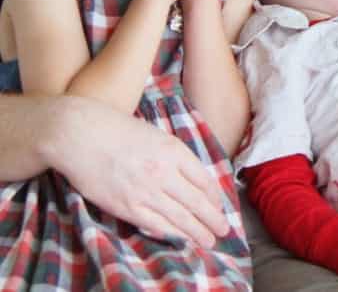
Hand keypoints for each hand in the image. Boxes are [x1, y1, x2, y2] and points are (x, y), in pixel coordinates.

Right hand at [47, 95, 228, 246]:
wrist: (80, 134)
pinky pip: (155, 224)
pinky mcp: (126, 205)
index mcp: (174, 151)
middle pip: (197, 202)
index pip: (204, 180)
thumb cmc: (118, 130)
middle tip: (223, 230)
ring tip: (209, 241)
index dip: (215, 197)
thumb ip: (175, 156)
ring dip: (197, 231)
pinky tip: (182, 239)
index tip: (220, 206)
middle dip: (213, 219)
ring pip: (180, 216)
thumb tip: (192, 177)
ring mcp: (145, 190)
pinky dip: (172, 233)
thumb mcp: (157, 135)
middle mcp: (164, 172)